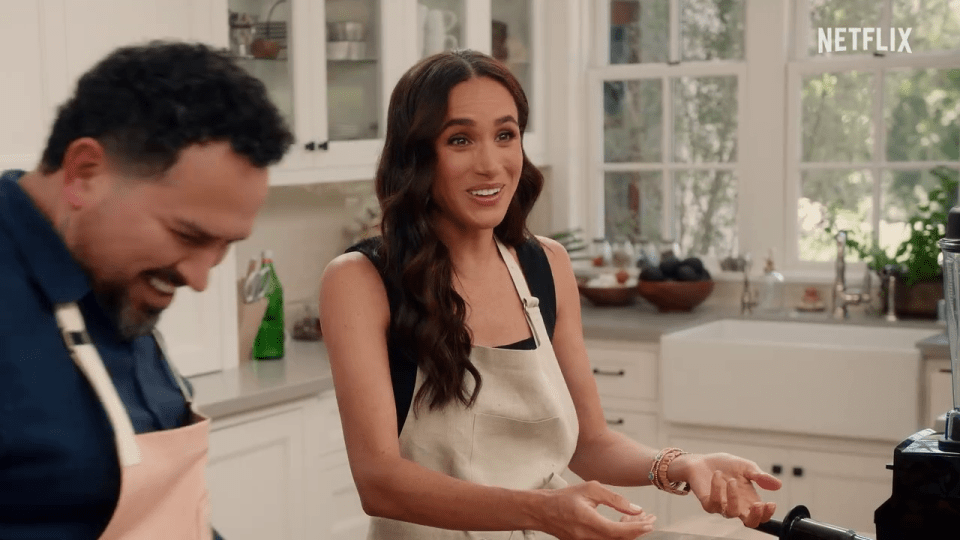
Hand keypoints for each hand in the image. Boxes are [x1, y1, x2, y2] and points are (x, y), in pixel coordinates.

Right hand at [539, 481, 656, 538]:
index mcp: (589, 522)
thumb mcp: (590, 489)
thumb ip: (614, 499)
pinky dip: (617, 534)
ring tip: (638, 520)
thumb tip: (635, 509)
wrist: (542, 511)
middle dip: (638, 531)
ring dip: (629, 533)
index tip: (650, 521)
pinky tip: (622, 524)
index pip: (618, 531)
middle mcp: (587, 537)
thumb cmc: (563, 498)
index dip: (637, 528)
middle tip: (649, 520)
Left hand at [671, 453, 781, 527]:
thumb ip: (760, 476)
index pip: (761, 515)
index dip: (767, 514)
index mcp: (749, 499)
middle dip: (755, 516)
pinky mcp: (708, 503)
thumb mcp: (746, 467)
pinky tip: (717, 475)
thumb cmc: (725, 466)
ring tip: (732, 480)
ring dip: (733, 496)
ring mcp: (722, 506)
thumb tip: (778, 485)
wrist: (702, 461)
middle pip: (750, 523)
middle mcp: (737, 505)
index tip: (771, 503)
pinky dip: (716, 488)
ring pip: (731, 513)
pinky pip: (714, 503)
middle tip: (757, 504)